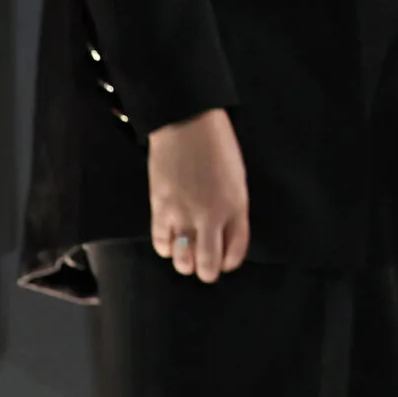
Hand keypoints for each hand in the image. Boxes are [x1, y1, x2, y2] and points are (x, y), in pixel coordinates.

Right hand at [149, 107, 249, 282]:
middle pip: (208, 264)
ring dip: (185, 263)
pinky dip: (165, 248)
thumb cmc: (218, 148)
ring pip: (182, 259)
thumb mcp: (237, 179)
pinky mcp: (160, 208)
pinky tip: (169, 243)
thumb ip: (233, 210)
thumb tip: (224, 234)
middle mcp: (212, 215)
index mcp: (236, 206)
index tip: (225, 262)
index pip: (236, 251)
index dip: (230, 262)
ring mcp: (184, 213)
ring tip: (186, 259)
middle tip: (205, 270)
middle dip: (207, 272)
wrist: (187, 124)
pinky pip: (161, 242)